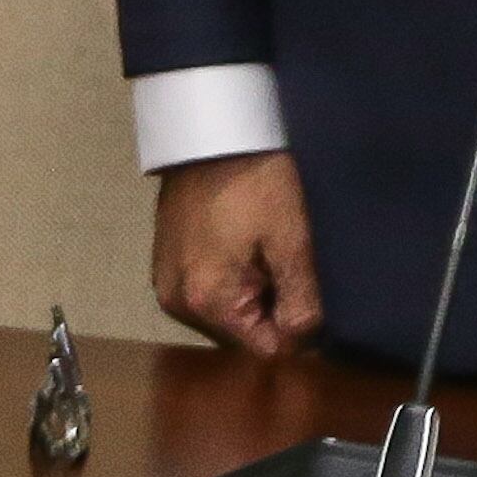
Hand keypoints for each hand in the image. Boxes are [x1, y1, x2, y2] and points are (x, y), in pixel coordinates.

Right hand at [154, 150, 324, 355]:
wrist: (213, 127)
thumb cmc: (255, 177)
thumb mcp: (292, 239)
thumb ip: (303, 302)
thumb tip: (308, 345)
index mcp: (208, 302)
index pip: (267, 350)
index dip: (299, 328)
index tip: (310, 290)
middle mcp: (178, 302)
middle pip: (244, 335)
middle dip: (273, 307)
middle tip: (287, 259)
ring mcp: (167, 281)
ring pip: (228, 313)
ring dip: (253, 292)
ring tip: (265, 246)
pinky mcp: (166, 262)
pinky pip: (208, 290)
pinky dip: (230, 276)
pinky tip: (244, 242)